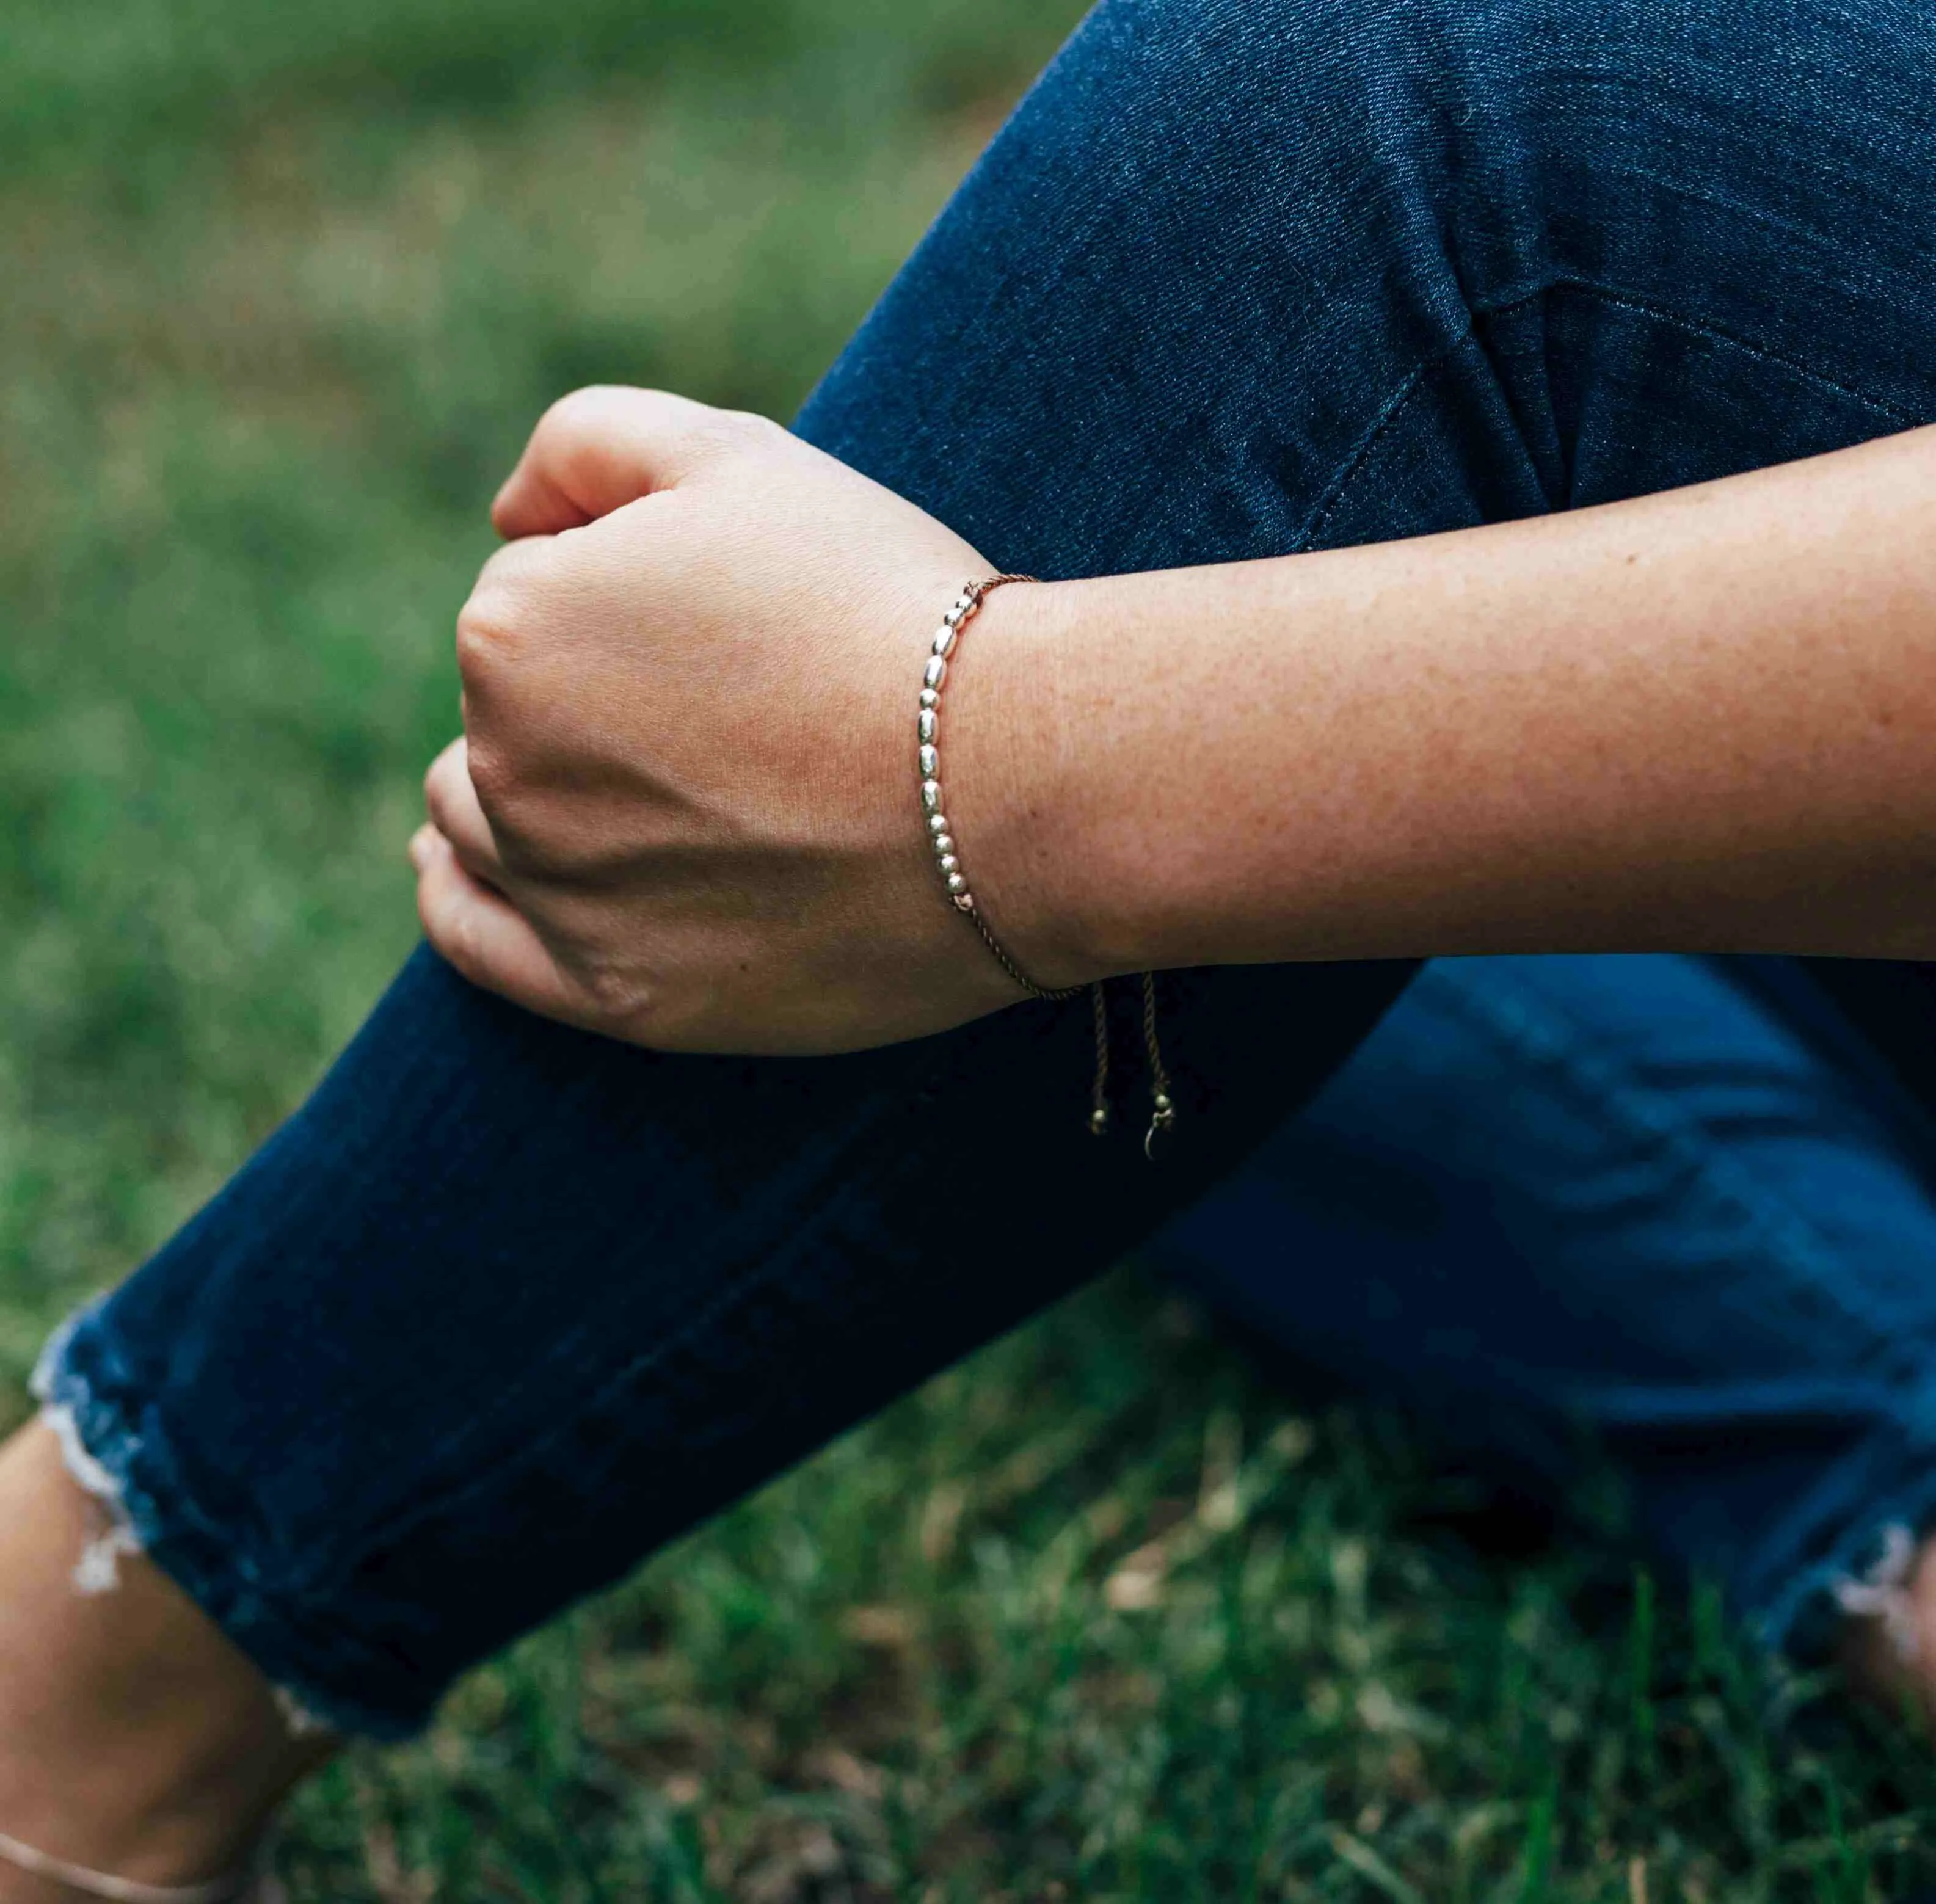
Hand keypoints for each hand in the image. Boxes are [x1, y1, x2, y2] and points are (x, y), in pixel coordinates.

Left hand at [414, 386, 1062, 1053]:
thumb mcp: (734, 454)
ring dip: (529, 792)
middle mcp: (502, 766)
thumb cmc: (884, 606)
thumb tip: (506, 514)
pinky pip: (480, 945)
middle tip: (726, 710)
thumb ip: (585, 443)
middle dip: (584, 700)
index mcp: (514, 626)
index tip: (739, 628)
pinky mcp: (616, 996)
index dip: (641, 604)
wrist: (1015, 782)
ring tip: (630, 789)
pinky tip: (453, 870)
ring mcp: (557, 894)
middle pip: (505, 715)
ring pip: (480, 820)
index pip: (535, 600)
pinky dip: (464, 899)